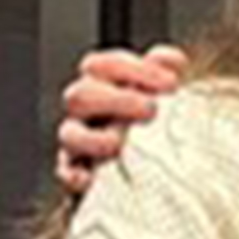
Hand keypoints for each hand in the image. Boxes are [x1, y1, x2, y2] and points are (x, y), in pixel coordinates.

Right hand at [55, 44, 188, 193]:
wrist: (161, 168)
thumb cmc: (161, 120)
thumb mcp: (167, 92)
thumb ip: (166, 70)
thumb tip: (169, 60)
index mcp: (103, 84)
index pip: (101, 64)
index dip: (133, 68)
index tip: (171, 82)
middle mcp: (86, 110)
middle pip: (81, 95)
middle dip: (116, 100)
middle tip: (151, 109)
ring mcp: (79, 141)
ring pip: (70, 134)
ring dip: (94, 138)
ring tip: (118, 143)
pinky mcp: (79, 173)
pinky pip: (67, 173)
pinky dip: (75, 175)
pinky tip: (88, 178)